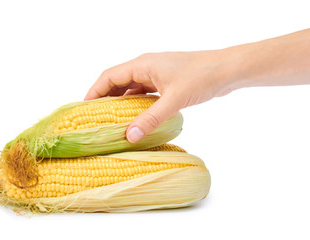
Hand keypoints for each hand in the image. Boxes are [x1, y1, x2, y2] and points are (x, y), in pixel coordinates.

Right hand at [84, 51, 233, 142]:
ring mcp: (156, 75)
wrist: (226, 70)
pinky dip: (136, 105)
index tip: (83, 108)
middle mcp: (146, 67)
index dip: (94, 91)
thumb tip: (129, 136)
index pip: (109, 76)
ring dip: (120, 103)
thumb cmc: (201, 77)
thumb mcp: (174, 100)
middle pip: (117, 82)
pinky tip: (134, 117)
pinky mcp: (165, 83)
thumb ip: (151, 118)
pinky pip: (144, 93)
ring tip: (110, 121)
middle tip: (94, 119)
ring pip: (131, 89)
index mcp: (142, 64)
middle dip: (104, 99)